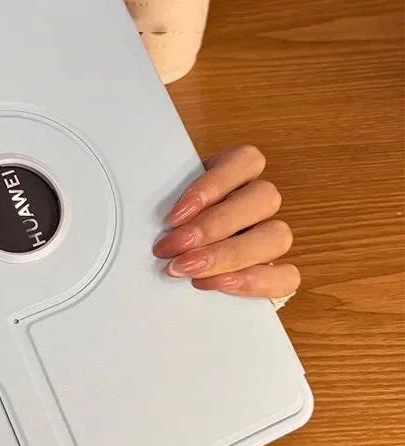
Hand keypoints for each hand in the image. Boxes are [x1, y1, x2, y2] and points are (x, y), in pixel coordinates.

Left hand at [153, 145, 299, 298]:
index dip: (212, 186)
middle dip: (213, 227)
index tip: (174, 215)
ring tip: (190, 270)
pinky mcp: (277, 271)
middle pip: (263, 198)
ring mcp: (271, 235)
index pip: (246, 161)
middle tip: (174, 247)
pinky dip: (253, 282)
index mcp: (236, 172)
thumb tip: (158, 222)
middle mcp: (259, 201)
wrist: (177, 260)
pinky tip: (217, 284)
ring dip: (230, 255)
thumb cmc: (170, 226)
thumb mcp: (168, 205)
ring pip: (278, 235)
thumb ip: (170, 203)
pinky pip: (286, 276)